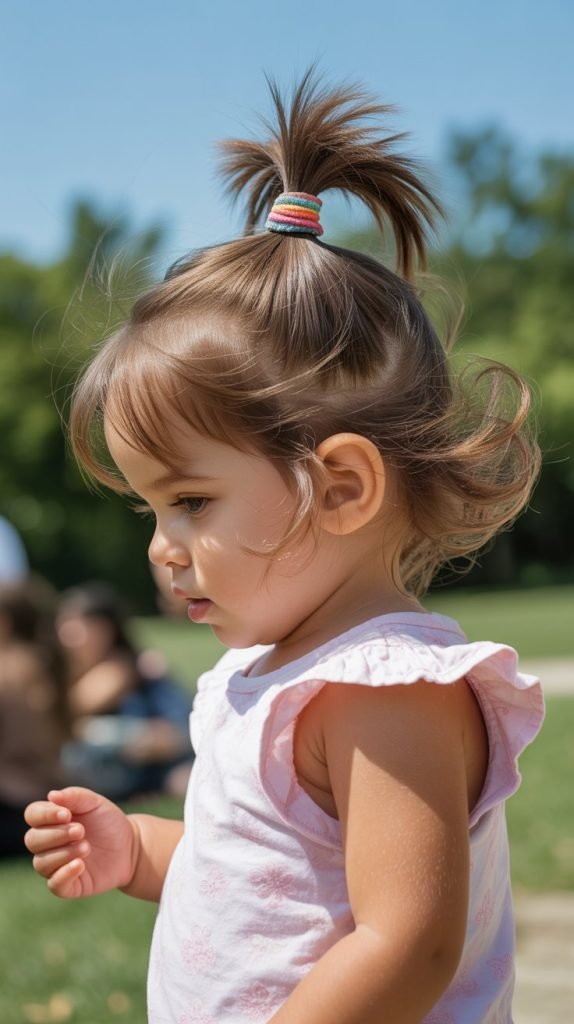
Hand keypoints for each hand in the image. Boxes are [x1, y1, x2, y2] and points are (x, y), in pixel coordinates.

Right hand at [24, 787, 138, 898]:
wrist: (130, 847)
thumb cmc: (108, 822)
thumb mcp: (95, 803)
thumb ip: (75, 796)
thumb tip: (51, 795)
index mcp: (50, 820)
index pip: (32, 815)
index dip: (45, 815)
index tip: (66, 814)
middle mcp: (47, 843)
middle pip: (32, 840)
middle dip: (56, 835)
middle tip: (81, 831)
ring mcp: (55, 865)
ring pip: (41, 863)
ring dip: (63, 853)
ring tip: (87, 847)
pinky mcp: (67, 885)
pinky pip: (54, 884)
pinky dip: (64, 874)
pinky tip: (80, 865)